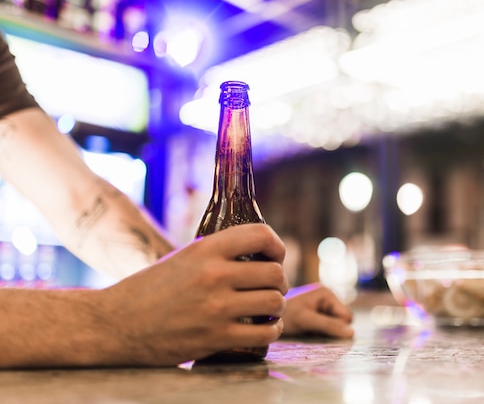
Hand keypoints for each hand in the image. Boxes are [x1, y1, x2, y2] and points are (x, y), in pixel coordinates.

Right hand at [98, 223, 288, 365]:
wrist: (115, 324)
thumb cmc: (149, 289)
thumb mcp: (183, 258)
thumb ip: (216, 254)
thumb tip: (252, 253)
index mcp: (205, 249)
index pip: (261, 235)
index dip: (277, 245)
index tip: (276, 255)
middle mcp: (214, 275)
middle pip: (275, 272)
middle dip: (279, 281)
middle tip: (271, 287)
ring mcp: (216, 308)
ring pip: (275, 302)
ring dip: (277, 306)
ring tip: (269, 308)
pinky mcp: (216, 338)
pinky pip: (265, 333)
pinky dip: (272, 331)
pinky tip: (265, 328)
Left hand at [282, 283, 353, 338]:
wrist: (265, 317)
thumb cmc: (285, 316)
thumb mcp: (307, 321)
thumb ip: (329, 325)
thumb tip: (352, 333)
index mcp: (327, 293)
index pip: (346, 316)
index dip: (337, 327)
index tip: (319, 329)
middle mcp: (327, 297)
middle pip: (343, 320)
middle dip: (332, 328)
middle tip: (312, 329)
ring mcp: (323, 305)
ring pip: (336, 325)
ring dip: (326, 331)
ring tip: (309, 329)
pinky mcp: (318, 313)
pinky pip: (329, 326)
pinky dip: (321, 331)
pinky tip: (309, 330)